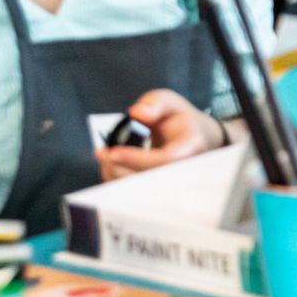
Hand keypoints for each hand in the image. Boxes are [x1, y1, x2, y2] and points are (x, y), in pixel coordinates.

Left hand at [96, 89, 223, 179]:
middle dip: (119, 169)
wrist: (195, 139)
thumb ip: (155, 103)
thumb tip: (137, 113)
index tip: (113, 152)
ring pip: (139, 191)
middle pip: (150, 180)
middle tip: (101, 152)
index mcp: (191, 146)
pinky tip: (110, 164)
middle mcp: (184, 171)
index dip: (137, 159)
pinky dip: (117, 180)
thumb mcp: (170, 102)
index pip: (166, 159)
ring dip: (115, 175)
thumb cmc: (180, 120)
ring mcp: (172, 184)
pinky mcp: (157, 191)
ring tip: (104, 155)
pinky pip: (134, 194)